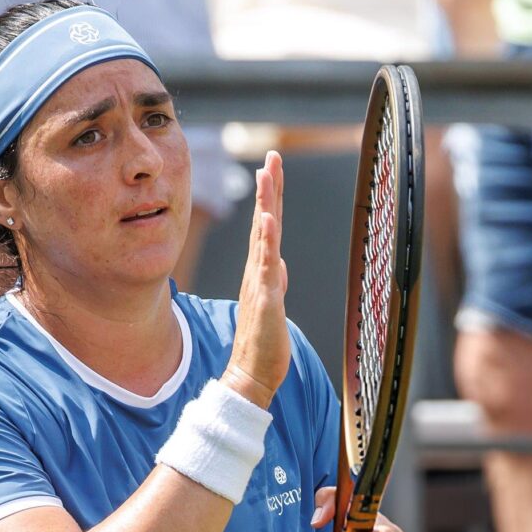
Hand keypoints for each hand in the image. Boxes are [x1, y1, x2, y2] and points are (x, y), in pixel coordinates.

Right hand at [222, 150, 288, 408]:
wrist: (251, 374)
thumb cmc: (263, 343)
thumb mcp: (274, 305)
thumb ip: (275, 282)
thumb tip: (280, 265)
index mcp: (261, 270)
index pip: (267, 226)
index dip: (270, 196)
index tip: (272, 167)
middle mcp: (257, 271)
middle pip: (264, 221)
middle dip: (269, 188)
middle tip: (272, 157)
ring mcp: (259, 282)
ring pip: (263, 236)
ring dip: (266, 204)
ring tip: (267, 176)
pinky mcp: (265, 298)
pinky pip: (265, 264)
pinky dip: (267, 241)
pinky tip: (268, 220)